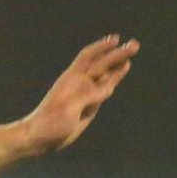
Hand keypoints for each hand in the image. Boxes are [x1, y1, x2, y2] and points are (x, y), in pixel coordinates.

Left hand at [21, 35, 138, 154]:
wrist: (41, 137)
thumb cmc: (50, 122)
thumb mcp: (67, 109)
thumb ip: (86, 97)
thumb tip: (108, 88)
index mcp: (72, 79)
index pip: (88, 57)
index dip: (101, 47)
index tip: (116, 39)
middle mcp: (80, 82)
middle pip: (101, 63)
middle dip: (117, 54)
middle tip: (135, 45)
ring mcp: (86, 92)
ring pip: (105, 73)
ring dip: (118, 63)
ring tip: (133, 52)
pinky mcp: (91, 103)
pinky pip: (105, 87)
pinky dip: (115, 77)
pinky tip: (124, 69)